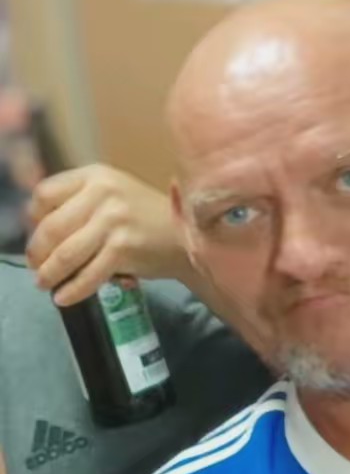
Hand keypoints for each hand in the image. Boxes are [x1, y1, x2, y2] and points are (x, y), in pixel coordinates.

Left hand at [26, 164, 191, 305]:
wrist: (191, 236)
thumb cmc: (150, 218)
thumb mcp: (115, 195)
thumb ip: (82, 202)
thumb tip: (41, 230)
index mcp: (96, 175)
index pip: (45, 194)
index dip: (34, 218)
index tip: (37, 236)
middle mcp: (102, 193)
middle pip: (51, 227)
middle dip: (38, 253)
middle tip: (37, 267)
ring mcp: (113, 221)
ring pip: (65, 253)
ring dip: (50, 274)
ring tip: (46, 285)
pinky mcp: (123, 248)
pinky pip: (89, 274)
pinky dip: (73, 290)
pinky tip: (64, 298)